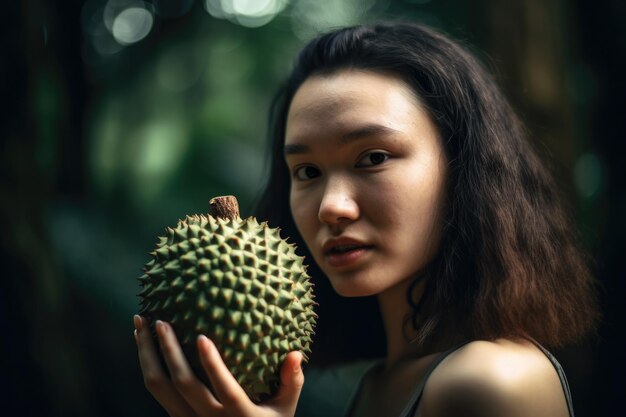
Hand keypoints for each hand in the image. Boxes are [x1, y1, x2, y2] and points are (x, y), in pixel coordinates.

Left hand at [133, 315, 303, 416]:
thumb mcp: (286, 408)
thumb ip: (292, 381)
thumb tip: (296, 353)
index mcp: (239, 416)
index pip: (223, 390)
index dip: (212, 365)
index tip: (201, 337)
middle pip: (180, 385)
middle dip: (167, 351)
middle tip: (160, 320)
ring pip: (159, 387)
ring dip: (146, 354)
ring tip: (139, 322)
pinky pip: (157, 389)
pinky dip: (147, 363)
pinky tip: (144, 342)